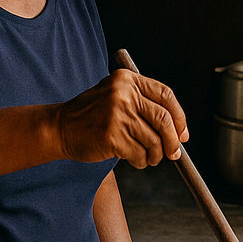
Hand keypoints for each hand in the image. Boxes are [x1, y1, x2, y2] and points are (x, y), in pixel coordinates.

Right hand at [56, 69, 188, 167]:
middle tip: (174, 153)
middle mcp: (123, 94)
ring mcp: (116, 115)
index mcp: (127, 80)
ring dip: (155, 155)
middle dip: (173, 141)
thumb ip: (145, 105)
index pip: (166, 95)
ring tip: (148, 158)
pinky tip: (134, 160)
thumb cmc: (93, 116)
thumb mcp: (117, 96)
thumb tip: (179, 130)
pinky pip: (139, 154)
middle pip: (163, 119)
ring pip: (153, 141)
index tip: (183, 133)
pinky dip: (141, 161)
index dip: (179, 117)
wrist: (59, 127)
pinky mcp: (111, 136)